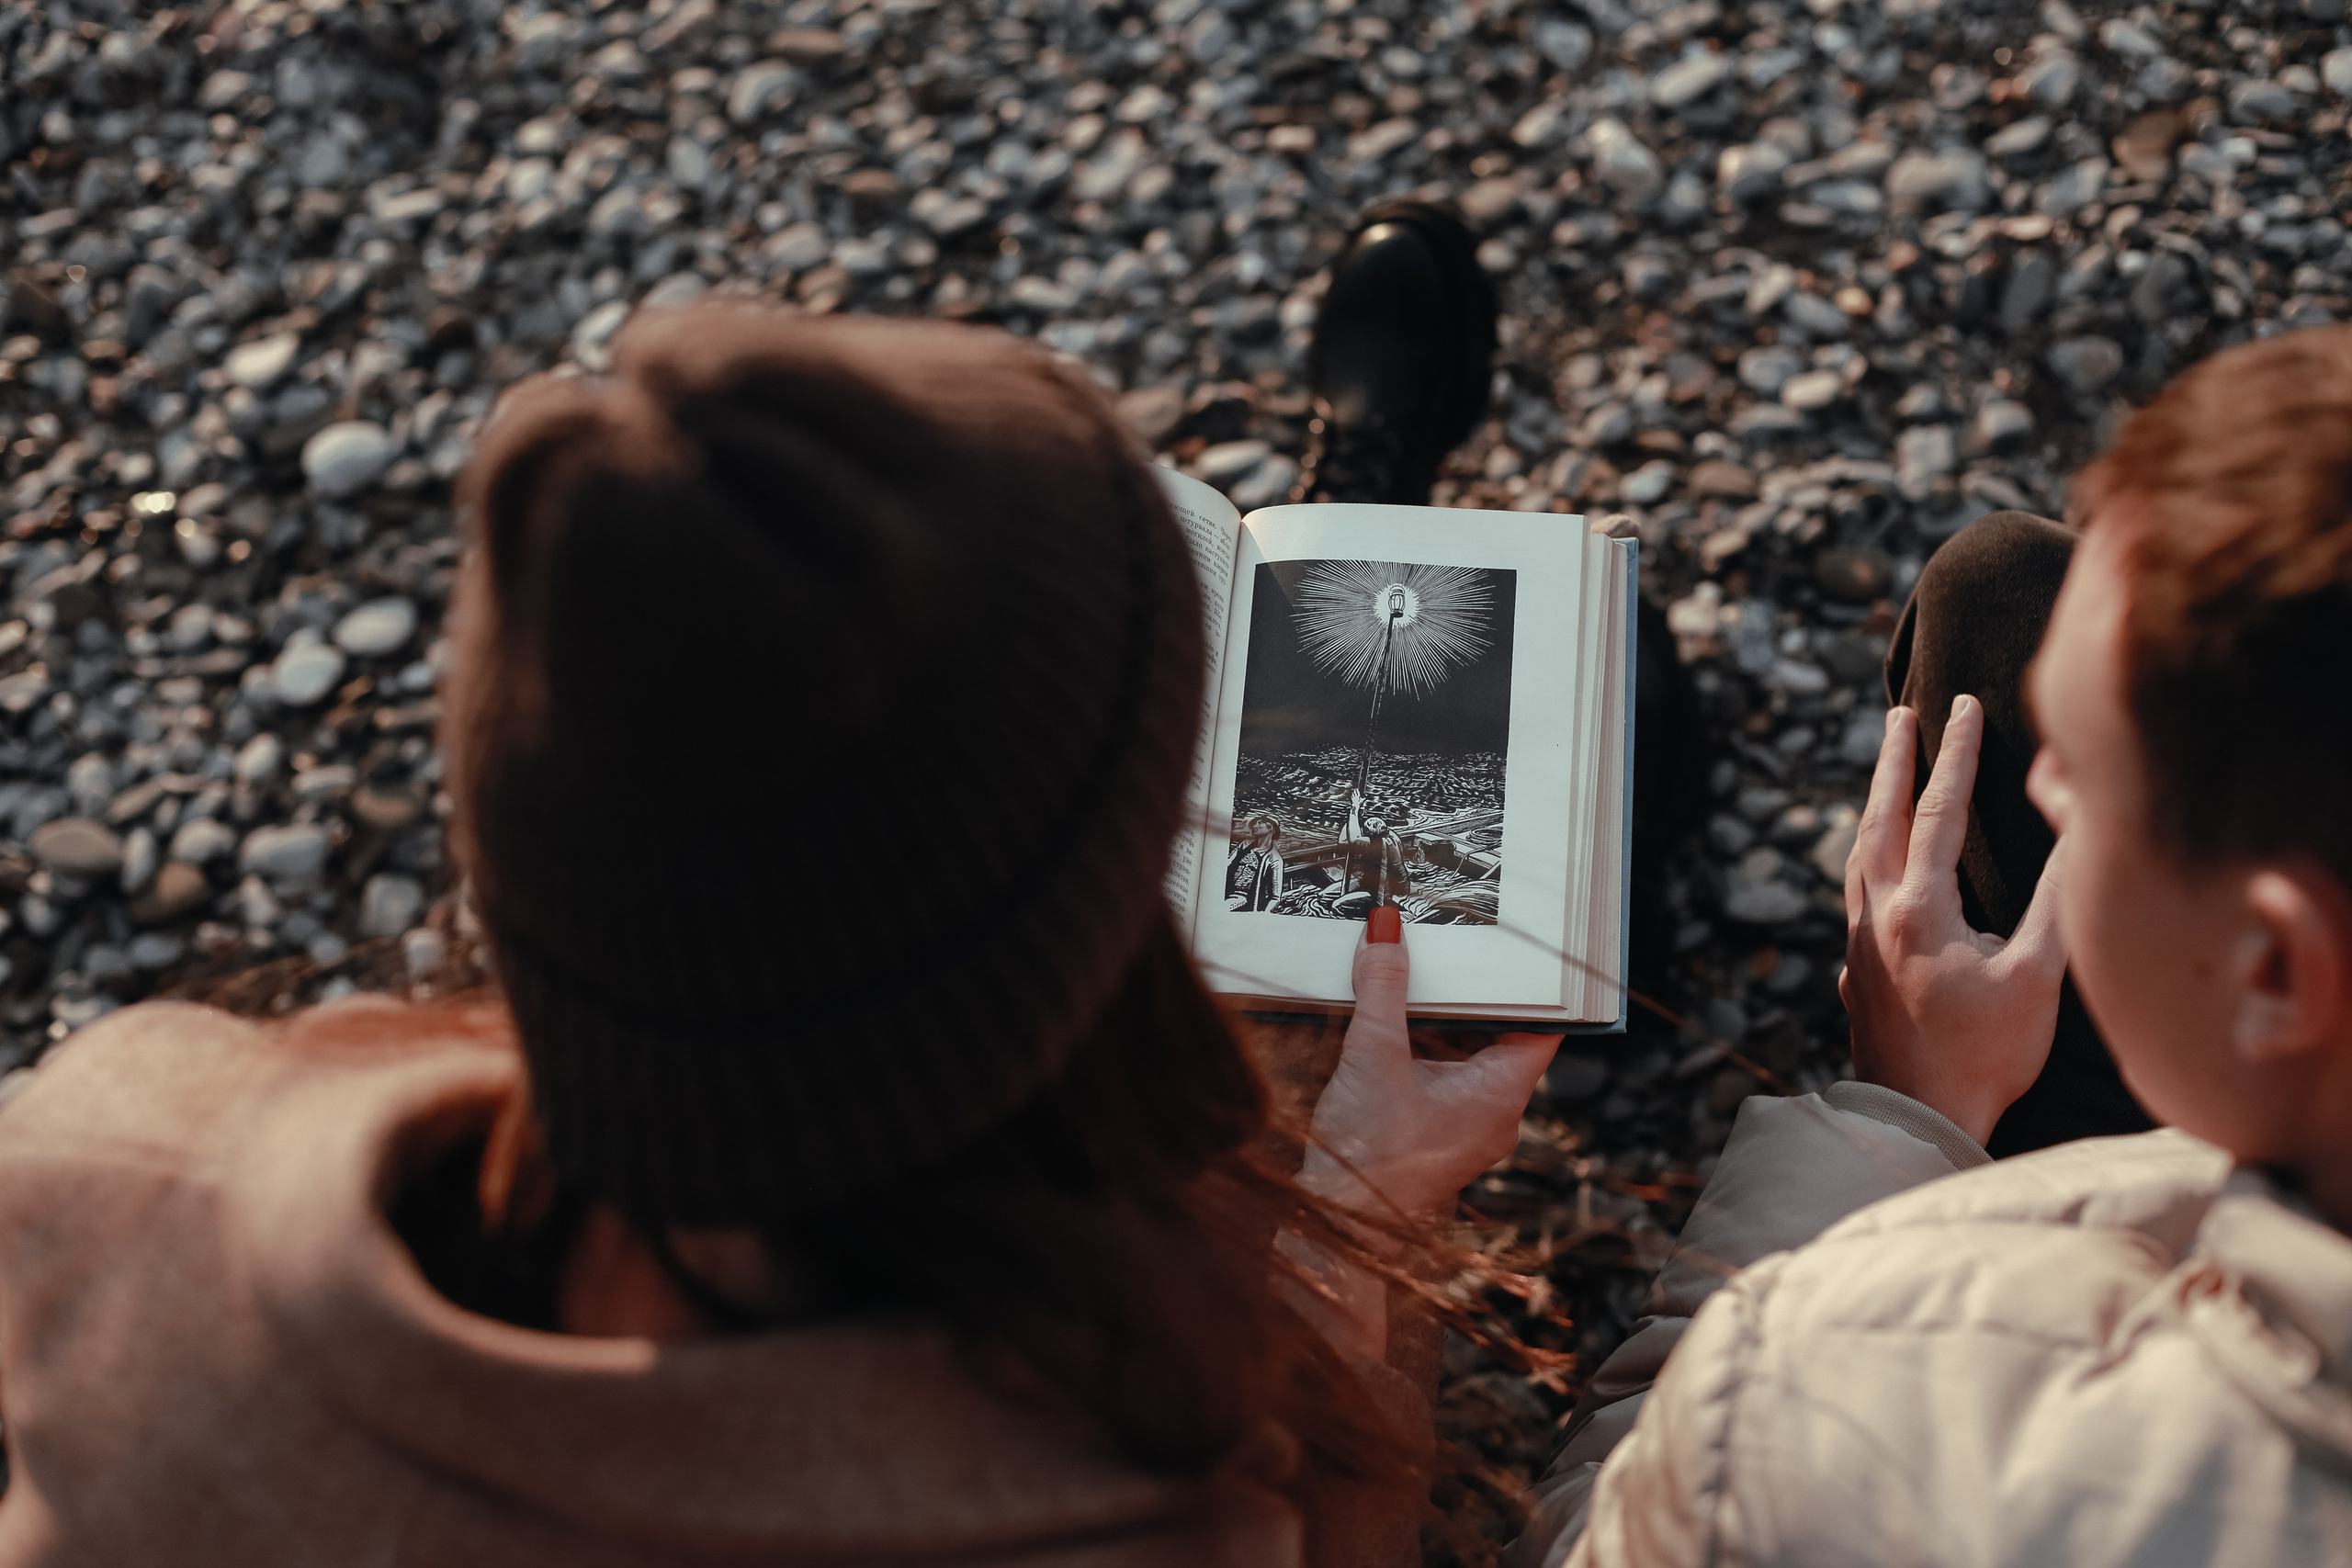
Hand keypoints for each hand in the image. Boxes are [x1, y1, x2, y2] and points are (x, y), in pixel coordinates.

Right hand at [1302, 918, 1557, 1221]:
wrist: (1337, 1223)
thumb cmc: (1367, 1155)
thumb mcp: (1372, 1054)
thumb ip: (1381, 987)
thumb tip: (1385, 929)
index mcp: (1501, 1093)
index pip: (1544, 1025)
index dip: (1535, 983)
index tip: (1518, 944)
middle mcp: (1494, 1111)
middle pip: (1500, 1033)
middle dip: (1473, 990)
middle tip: (1457, 942)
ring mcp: (1465, 1125)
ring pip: (1467, 1053)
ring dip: (1442, 1017)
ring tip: (1419, 969)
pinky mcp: (1435, 1132)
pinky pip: (1442, 1075)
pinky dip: (1422, 1046)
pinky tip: (1391, 1020)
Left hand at [1840, 695, 2066, 1145]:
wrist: (1915, 1119)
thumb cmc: (1982, 1055)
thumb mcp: (2034, 977)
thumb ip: (2052, 902)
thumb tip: (2075, 839)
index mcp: (1918, 909)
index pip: (1938, 813)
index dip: (1954, 756)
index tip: (1962, 707)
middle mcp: (1876, 916)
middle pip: (1879, 819)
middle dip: (1893, 762)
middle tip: (1900, 714)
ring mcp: (1858, 942)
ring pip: (1859, 855)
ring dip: (1875, 807)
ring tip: (1885, 773)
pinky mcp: (1855, 969)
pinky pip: (1856, 893)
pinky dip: (1869, 858)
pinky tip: (1880, 867)